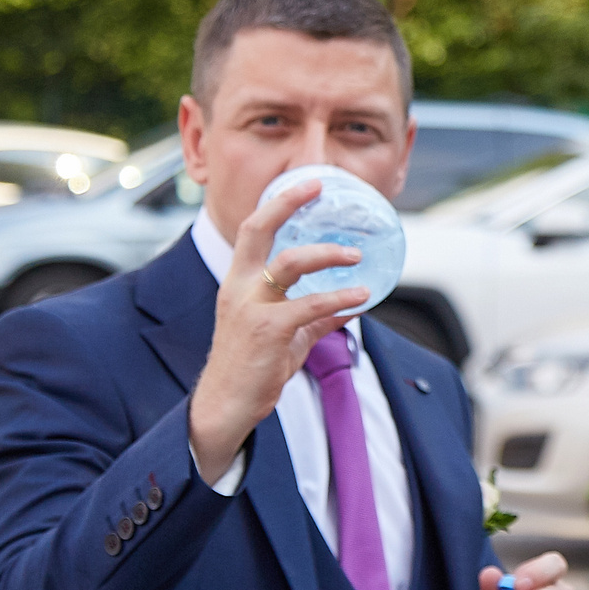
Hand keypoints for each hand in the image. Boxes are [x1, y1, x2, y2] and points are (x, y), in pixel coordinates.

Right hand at [188, 178, 368, 481]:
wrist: (226, 405)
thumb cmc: (254, 367)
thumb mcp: (287, 335)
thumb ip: (316, 317)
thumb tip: (353, 305)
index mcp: (239, 282)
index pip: (255, 230)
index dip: (281, 203)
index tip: (310, 185)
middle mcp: (239, 287)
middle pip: (258, 230)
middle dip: (287, 204)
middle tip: (320, 188)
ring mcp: (250, 307)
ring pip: (289, 264)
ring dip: (327, 254)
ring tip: (356, 256)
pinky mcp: (266, 331)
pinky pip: (310, 306)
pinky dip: (340, 298)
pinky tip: (362, 296)